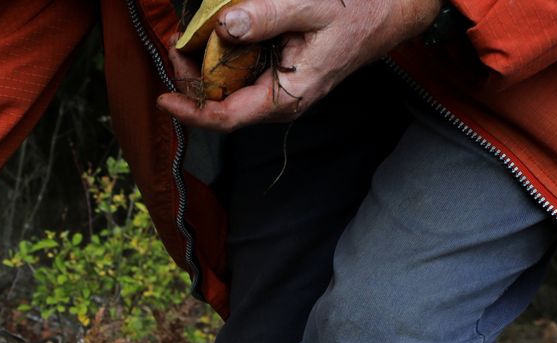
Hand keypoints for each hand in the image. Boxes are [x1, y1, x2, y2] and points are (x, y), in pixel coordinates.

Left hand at [157, 0, 439, 130]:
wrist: (394, 10)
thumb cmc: (359, 12)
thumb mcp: (311, 8)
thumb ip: (268, 16)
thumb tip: (226, 26)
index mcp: (284, 98)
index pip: (224, 118)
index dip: (190, 109)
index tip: (163, 96)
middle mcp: (277, 101)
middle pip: (220, 102)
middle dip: (192, 79)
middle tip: (177, 44)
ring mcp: (278, 88)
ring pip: (229, 85)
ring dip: (206, 65)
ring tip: (190, 38)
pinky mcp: (280, 72)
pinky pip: (243, 70)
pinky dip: (226, 54)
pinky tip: (219, 33)